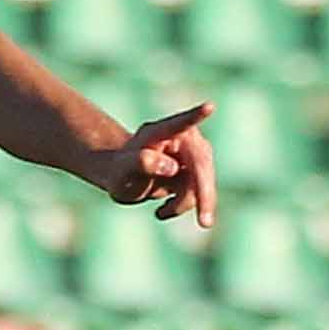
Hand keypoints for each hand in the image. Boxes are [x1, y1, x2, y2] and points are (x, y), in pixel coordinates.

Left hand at [95, 102, 216, 226]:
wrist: (124, 177)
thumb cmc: (119, 171)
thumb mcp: (122, 170)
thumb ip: (141, 163)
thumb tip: (172, 167)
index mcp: (161, 131)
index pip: (180, 123)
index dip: (195, 116)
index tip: (208, 106)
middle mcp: (183, 138)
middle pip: (201, 165)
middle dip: (203, 194)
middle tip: (204, 223)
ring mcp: (193, 153)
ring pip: (202, 182)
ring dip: (184, 203)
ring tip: (160, 212)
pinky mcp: (199, 169)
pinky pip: (200, 192)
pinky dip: (183, 205)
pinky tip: (163, 210)